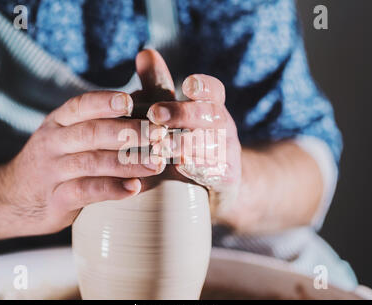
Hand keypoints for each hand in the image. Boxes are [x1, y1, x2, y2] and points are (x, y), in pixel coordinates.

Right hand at [0, 90, 166, 237]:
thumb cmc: (57, 160)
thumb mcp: (68, 134)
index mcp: (60, 122)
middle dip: (128, 132)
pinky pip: (85, 191)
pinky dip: (110, 189)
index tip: (132, 101)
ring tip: (157, 164)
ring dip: (127, 162)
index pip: (81, 105)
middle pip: (92, 132)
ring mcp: (53, 171)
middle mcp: (54, 142)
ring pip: (92, 162)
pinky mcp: (56, 199)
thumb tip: (144, 95)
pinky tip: (134, 188)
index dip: (106, 102)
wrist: (14, 197)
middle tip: (159, 135)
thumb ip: (100, 120)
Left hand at [136, 50, 241, 218]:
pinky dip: (195, 168)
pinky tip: (177, 167)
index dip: (203, 86)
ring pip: (212, 144)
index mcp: (211, 108)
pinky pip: (214, 171)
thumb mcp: (176, 114)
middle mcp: (223, 128)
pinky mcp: (226, 178)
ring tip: (160, 143)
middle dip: (184, 113)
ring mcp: (227, 153)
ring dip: (185, 142)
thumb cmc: (190, 142)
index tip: (187, 84)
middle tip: (155, 113)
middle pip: (212, 115)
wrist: (219, 183)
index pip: (214, 91)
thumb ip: (160, 87)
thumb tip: (144, 53)